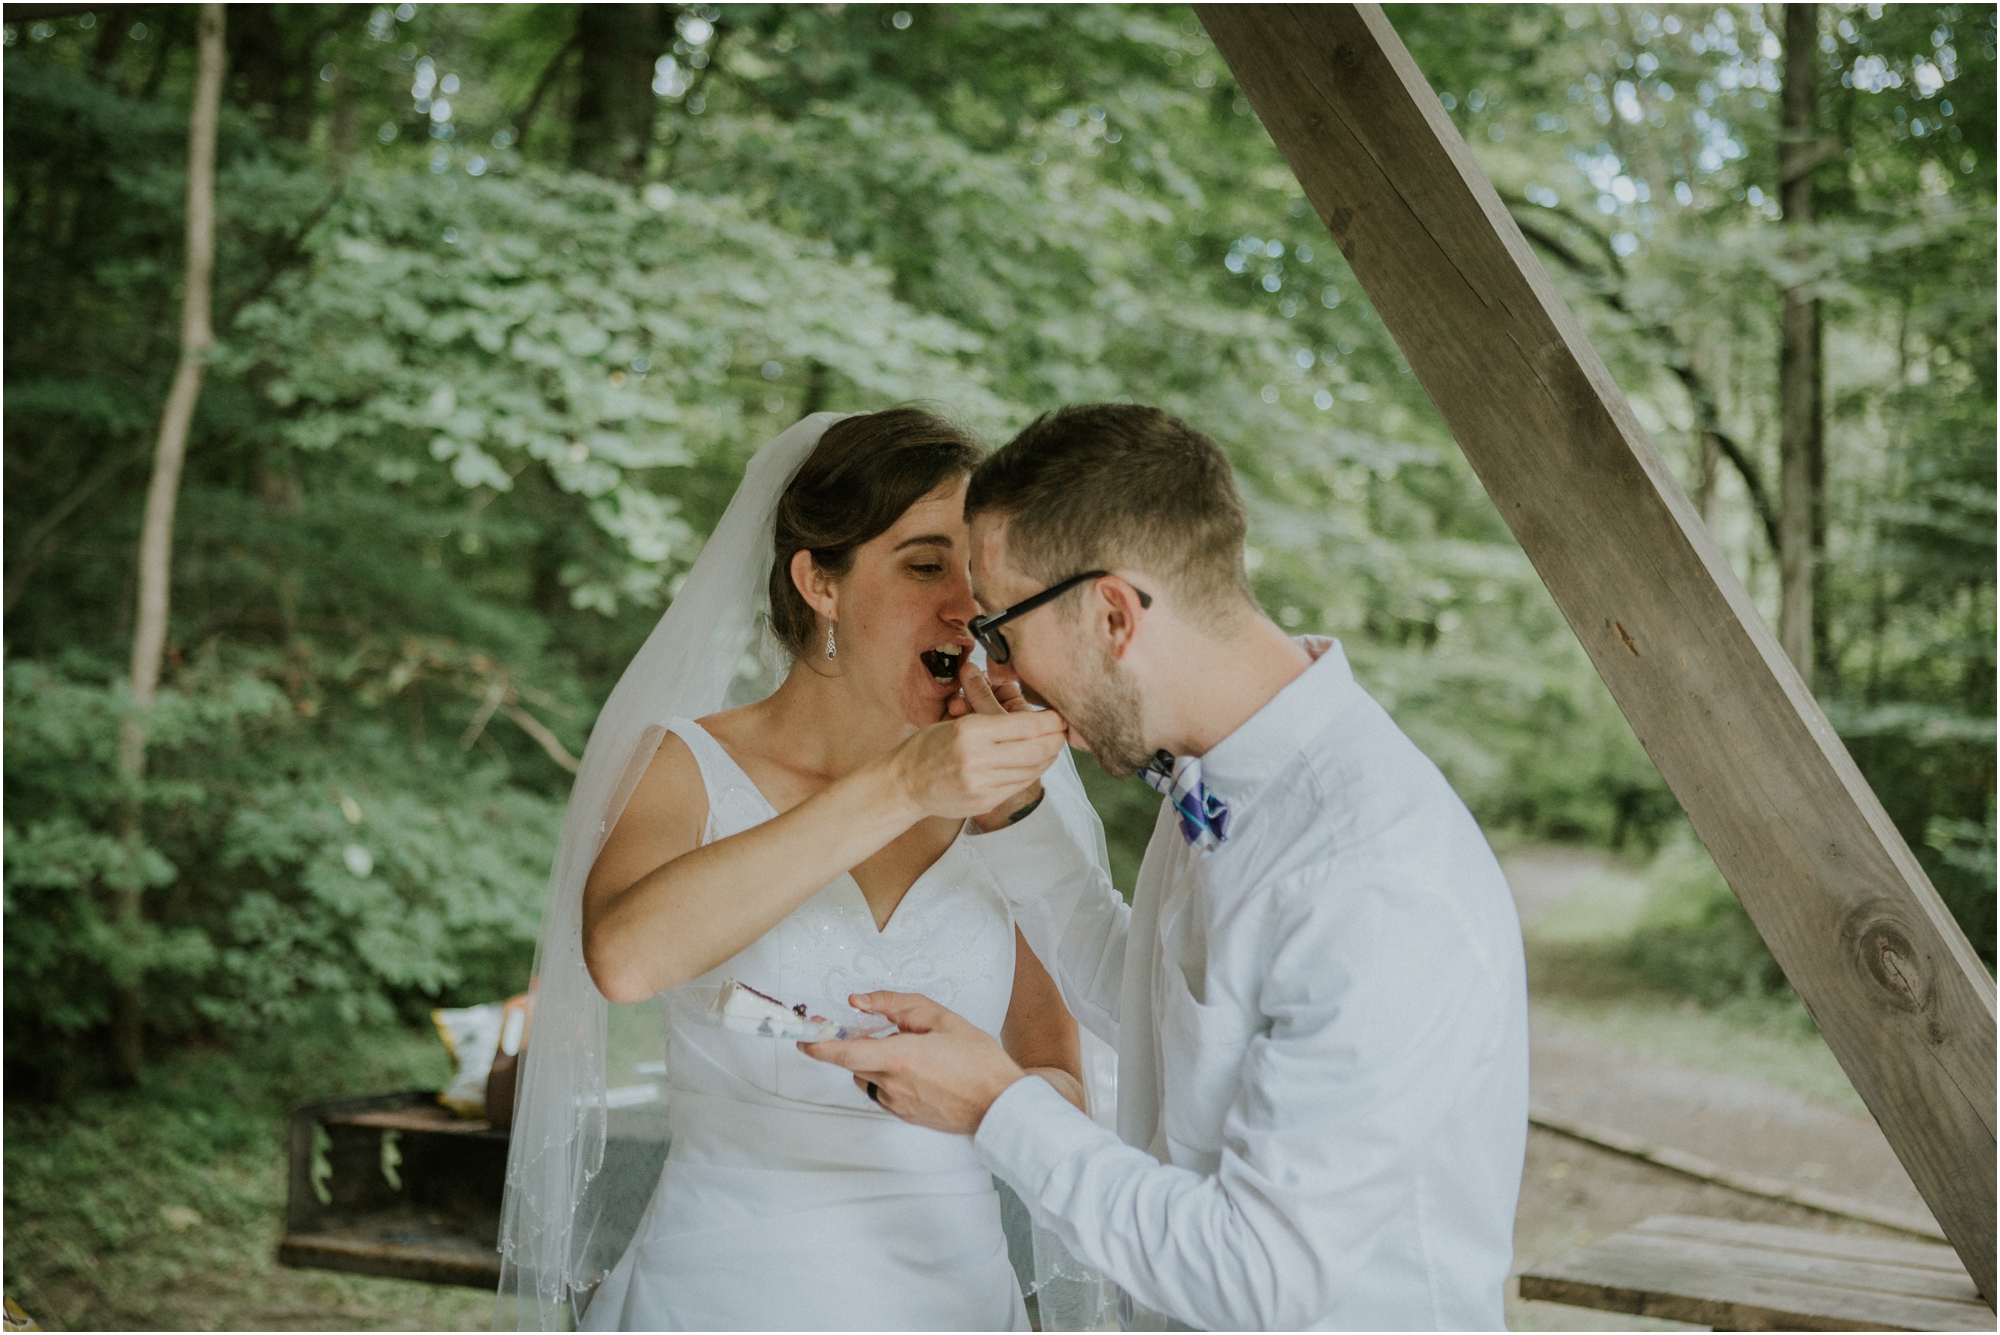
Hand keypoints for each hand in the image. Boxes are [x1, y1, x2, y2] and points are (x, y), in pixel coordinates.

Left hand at [799, 991, 1024, 1135]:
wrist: (1001, 1104)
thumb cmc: (979, 1061)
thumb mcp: (942, 1019)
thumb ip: (897, 1005)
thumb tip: (860, 1002)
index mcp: (899, 1058)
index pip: (843, 1053)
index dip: (817, 1045)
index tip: (802, 1037)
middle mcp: (892, 1084)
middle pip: (854, 1064)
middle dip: (857, 1046)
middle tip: (877, 1031)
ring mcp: (898, 1104)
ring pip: (868, 1079)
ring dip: (875, 1063)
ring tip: (910, 1052)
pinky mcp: (906, 1116)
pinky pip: (884, 1093)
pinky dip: (890, 1078)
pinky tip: (919, 1070)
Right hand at [891, 697, 1065, 822]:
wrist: (905, 785)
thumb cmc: (928, 747)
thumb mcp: (956, 722)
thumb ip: (993, 721)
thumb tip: (1035, 720)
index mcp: (971, 731)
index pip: (1027, 725)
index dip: (1051, 720)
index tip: (1059, 715)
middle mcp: (978, 759)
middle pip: (1037, 749)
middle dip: (1057, 739)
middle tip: (1064, 731)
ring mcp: (982, 784)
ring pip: (1033, 769)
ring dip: (1048, 756)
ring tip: (1052, 745)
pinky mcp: (985, 801)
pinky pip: (1020, 784)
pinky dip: (1033, 771)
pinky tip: (1034, 762)